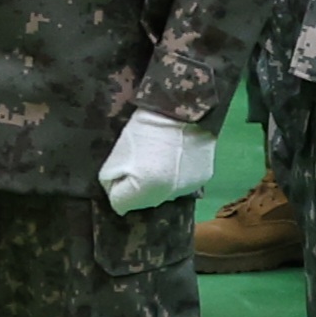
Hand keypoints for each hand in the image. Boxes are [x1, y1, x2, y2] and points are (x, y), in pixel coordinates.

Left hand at [97, 111, 215, 212]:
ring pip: (163, 194)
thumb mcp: (116, 156)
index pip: (119, 205)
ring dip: (157, 183)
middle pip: (143, 201)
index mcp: (145, 191)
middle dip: (136, 187)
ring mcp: (189, 189)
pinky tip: (175, 159)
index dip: (116, 187)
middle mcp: (169, 196)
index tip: (120, 170)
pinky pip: (181, 185)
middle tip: (139, 161)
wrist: (182, 111)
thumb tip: (117, 195)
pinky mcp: (203, 180)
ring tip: (159, 158)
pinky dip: (175, 177)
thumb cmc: (143, 130)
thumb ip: (111, 181)